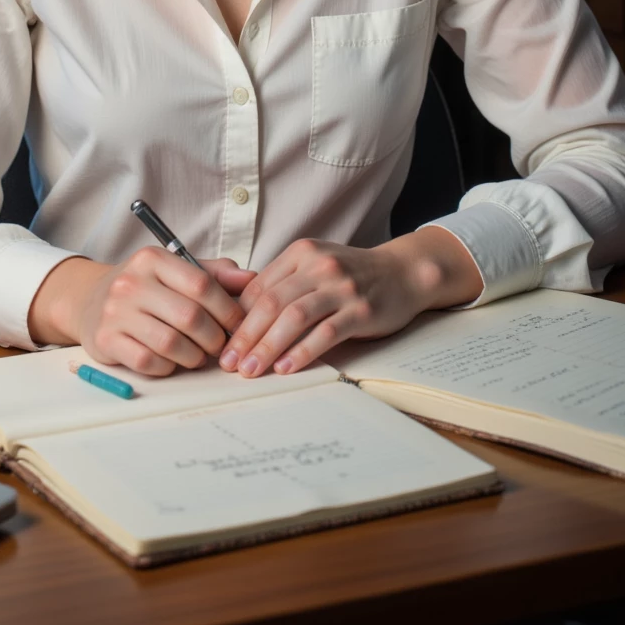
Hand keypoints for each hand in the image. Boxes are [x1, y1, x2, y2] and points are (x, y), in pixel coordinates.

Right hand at [28, 249, 255, 376]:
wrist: (90, 300)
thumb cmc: (145, 286)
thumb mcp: (175, 270)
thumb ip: (214, 273)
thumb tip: (252, 278)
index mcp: (152, 259)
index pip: (201, 284)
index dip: (227, 309)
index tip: (238, 324)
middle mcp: (131, 282)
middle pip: (189, 317)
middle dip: (214, 338)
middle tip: (220, 346)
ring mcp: (115, 312)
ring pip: (170, 343)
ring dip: (194, 356)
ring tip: (199, 356)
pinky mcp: (106, 340)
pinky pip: (148, 362)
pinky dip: (168, 367)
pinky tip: (173, 362)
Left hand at [218, 226, 483, 377]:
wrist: (402, 272)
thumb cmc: (352, 274)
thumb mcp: (315, 266)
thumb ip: (284, 284)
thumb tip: (241, 315)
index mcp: (301, 253)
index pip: (259, 287)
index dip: (237, 318)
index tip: (221, 342)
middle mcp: (319, 266)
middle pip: (272, 303)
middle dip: (245, 336)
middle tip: (227, 363)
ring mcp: (341, 287)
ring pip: (295, 317)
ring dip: (268, 347)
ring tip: (250, 370)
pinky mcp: (361, 309)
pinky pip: (326, 332)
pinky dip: (303, 351)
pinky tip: (287, 367)